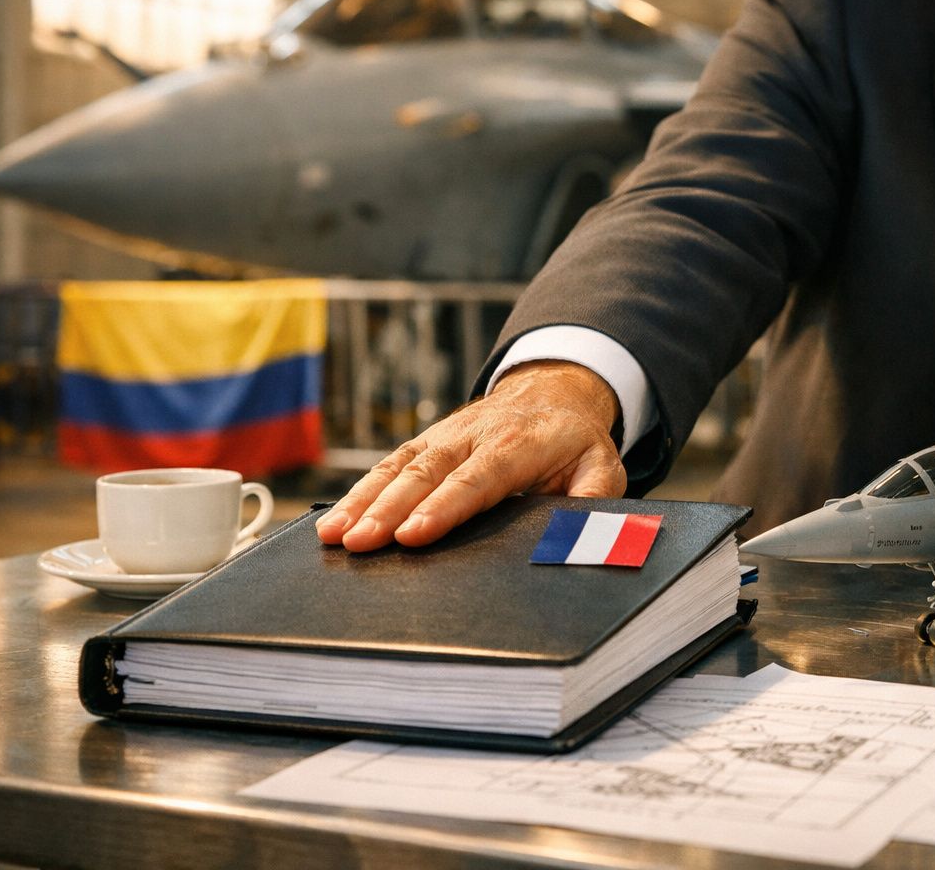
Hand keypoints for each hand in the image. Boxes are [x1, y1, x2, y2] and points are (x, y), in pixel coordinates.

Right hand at [315, 360, 626, 551]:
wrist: (553, 392)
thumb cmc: (576, 443)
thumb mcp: (602, 466)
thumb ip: (594, 496)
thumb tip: (583, 526)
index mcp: (519, 444)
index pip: (479, 478)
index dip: (445, 506)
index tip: (413, 533)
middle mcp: (474, 435)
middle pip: (427, 473)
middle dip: (390, 508)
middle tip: (359, 542)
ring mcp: (445, 436)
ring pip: (399, 466)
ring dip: (363, 500)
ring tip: (333, 536)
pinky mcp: (425, 442)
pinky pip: (387, 465)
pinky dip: (357, 492)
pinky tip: (333, 522)